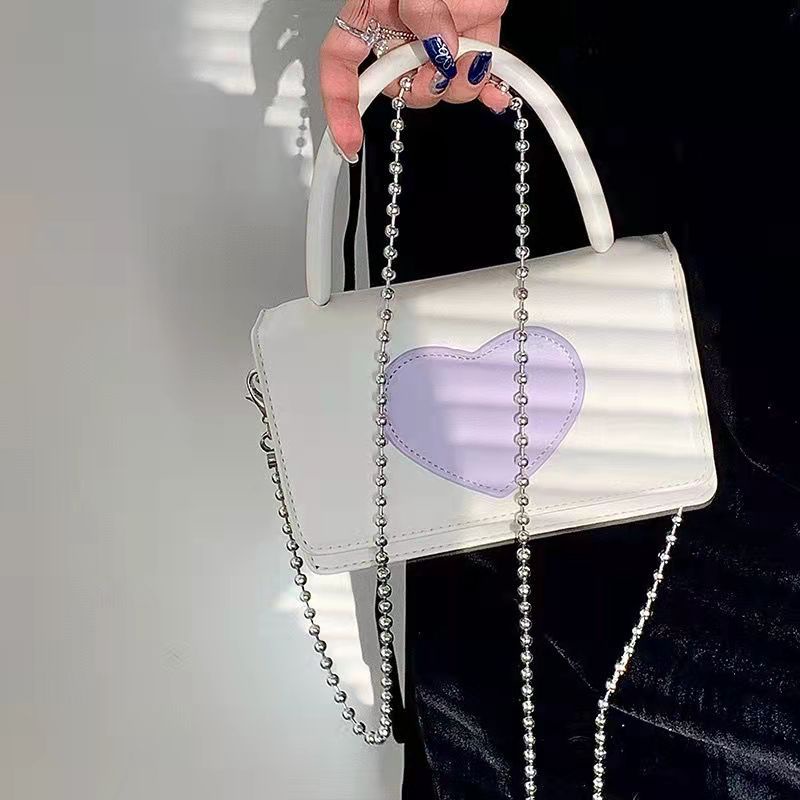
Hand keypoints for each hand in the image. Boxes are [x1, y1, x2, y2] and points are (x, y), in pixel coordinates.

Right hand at [321, 0, 509, 161]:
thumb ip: (423, 9)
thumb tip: (439, 49)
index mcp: (371, 12)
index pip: (341, 67)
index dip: (341, 107)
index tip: (349, 141)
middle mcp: (401, 32)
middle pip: (399, 88)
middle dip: (422, 88)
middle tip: (441, 66)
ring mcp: (439, 39)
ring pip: (441, 89)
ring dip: (460, 85)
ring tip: (474, 55)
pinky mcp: (474, 39)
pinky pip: (479, 77)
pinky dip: (492, 88)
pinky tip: (499, 92)